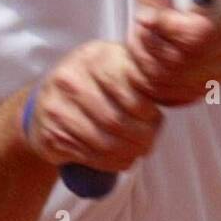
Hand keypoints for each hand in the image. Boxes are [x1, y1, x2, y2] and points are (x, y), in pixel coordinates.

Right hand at [28, 41, 163, 173]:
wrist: (45, 102)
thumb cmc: (92, 82)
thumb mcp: (113, 65)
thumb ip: (140, 74)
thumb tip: (175, 93)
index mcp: (93, 57)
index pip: (128, 89)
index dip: (147, 110)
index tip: (155, 117)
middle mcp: (70, 80)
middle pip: (116, 120)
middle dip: (141, 137)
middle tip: (150, 141)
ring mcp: (57, 109)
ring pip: (104, 142)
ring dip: (129, 153)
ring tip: (139, 151)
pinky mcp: (51, 136)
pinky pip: (90, 156)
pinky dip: (112, 163)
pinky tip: (122, 159)